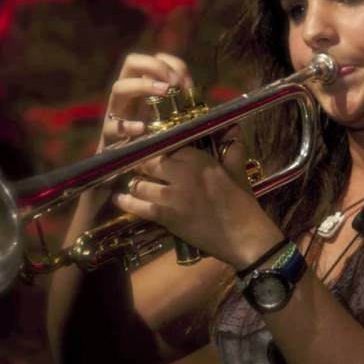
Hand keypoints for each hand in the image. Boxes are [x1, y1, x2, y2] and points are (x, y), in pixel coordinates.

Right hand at [99, 52, 194, 150]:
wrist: (136, 167)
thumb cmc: (158, 140)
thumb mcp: (172, 118)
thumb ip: (182, 103)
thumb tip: (194, 91)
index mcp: (143, 87)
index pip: (153, 60)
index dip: (172, 64)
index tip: (188, 83)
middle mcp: (127, 95)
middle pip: (131, 62)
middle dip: (154, 66)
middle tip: (174, 83)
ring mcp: (116, 114)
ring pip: (119, 88)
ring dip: (142, 85)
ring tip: (165, 92)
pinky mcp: (109, 137)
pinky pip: (113, 127)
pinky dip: (127, 126)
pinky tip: (142, 128)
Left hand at [112, 137, 284, 269]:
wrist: (244, 235)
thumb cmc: (242, 203)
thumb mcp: (237, 170)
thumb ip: (231, 148)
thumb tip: (234, 127)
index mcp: (198, 158)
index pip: (166, 145)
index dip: (157, 149)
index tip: (151, 151)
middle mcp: (181, 172)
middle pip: (148, 162)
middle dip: (142, 165)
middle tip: (139, 169)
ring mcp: (171, 195)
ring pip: (139, 183)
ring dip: (135, 185)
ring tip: (132, 186)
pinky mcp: (166, 216)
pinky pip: (138, 206)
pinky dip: (127, 203)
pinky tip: (119, 200)